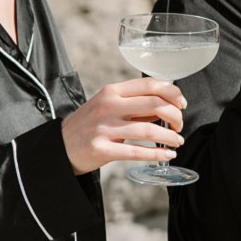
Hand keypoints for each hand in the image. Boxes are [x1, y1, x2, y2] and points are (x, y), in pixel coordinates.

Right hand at [61, 78, 186, 173]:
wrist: (59, 146)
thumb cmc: (89, 125)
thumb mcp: (108, 106)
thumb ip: (135, 105)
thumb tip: (167, 107)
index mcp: (112, 91)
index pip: (150, 84)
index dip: (172, 93)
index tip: (182, 104)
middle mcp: (108, 106)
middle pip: (154, 104)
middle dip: (175, 116)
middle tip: (179, 126)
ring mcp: (104, 128)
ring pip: (148, 129)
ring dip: (169, 137)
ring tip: (177, 142)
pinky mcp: (101, 149)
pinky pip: (136, 152)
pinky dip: (156, 154)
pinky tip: (167, 155)